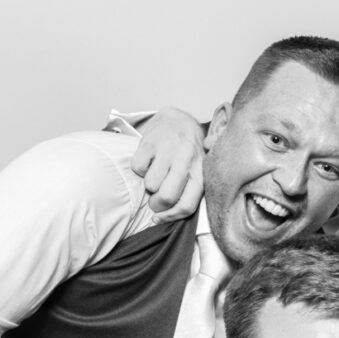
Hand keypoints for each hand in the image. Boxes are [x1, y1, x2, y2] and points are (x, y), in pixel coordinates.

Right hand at [131, 106, 205, 221]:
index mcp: (200, 170)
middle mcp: (187, 159)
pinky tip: (149, 160)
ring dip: (149, 183)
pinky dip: (139, 168)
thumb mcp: (196, 170)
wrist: (177, 119)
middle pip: (166, 197)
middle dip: (156, 204)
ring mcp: (168, 149)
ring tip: (155, 173)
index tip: (159, 218)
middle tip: (155, 198)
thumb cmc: (186, 152)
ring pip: (150, 184)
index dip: (170, 217)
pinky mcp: (150, 142)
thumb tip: (166, 216)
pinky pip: (138, 168)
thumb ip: (190, 191)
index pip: (187, 205)